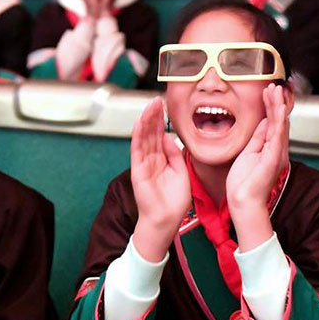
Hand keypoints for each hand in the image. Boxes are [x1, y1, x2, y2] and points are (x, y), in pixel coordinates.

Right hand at [131, 97, 190, 261]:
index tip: (166, 105)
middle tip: (158, 99)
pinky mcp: (137, 170)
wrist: (166, 221)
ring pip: (144, 138)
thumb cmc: (173, 201)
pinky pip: (137, 149)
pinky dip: (138, 135)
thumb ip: (175, 154)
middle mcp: (150, 159)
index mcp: (161, 160)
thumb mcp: (181, 172)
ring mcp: (143, 164)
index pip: (160, 135)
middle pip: (151, 133)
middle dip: (154, 116)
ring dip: (146, 121)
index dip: (162, 121)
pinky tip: (140, 122)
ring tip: (150, 105)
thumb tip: (169, 136)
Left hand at [226, 84, 289, 249]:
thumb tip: (262, 122)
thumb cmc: (243, 183)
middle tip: (273, 86)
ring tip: (275, 90)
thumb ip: (256, 138)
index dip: (271, 106)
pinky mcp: (274, 157)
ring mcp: (277, 153)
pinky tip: (277, 107)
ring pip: (280, 124)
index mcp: (269, 149)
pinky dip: (278, 119)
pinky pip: (277, 135)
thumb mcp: (248, 153)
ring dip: (278, 106)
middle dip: (276, 102)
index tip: (267, 91)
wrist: (243, 202)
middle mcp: (276, 149)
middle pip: (279, 120)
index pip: (273, 123)